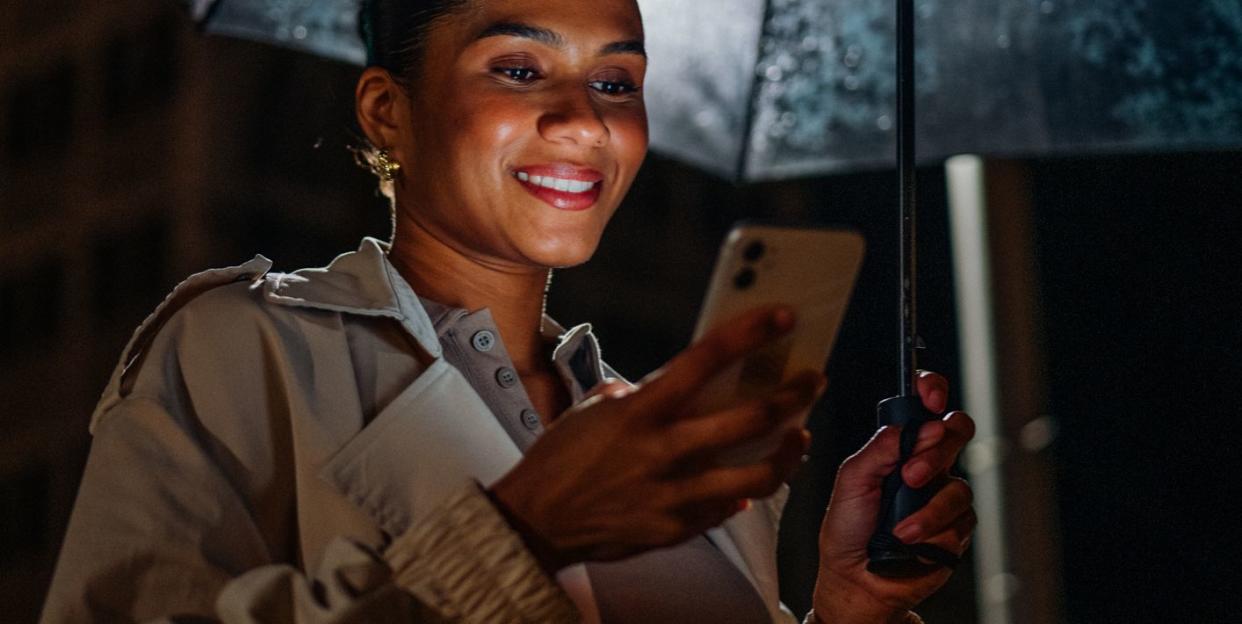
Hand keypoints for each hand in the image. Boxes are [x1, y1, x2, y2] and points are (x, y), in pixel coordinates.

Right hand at [488, 306, 824, 571]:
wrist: (535, 522)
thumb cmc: (561, 460)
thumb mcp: (595, 410)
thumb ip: (640, 395)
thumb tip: (676, 388)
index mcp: (641, 411)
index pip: (706, 359)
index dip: (750, 333)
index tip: (782, 316)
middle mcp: (664, 451)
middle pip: (752, 418)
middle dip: (794, 395)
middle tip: (813, 381)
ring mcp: (675, 494)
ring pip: (759, 475)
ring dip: (788, 452)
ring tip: (799, 437)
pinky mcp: (677, 528)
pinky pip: (728, 509)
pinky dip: (744, 492)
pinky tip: (753, 479)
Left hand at [812, 371, 976, 623]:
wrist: (854, 578)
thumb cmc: (847, 528)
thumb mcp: (851, 481)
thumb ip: (880, 449)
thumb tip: (916, 425)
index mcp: (898, 446)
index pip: (924, 406)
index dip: (932, 390)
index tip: (930, 394)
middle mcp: (925, 464)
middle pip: (956, 432)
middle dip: (939, 448)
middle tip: (911, 472)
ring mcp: (941, 494)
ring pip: (959, 484)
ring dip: (928, 506)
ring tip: (899, 526)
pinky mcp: (955, 527)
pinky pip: (962, 519)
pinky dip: (934, 529)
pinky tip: (910, 539)